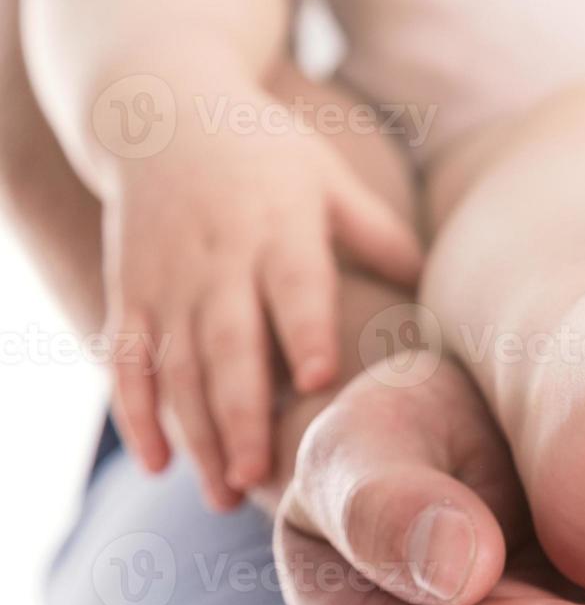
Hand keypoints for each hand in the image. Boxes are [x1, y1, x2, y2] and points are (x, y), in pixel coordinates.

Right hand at [104, 87, 422, 507]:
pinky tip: (157, 465)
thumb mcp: (329, 179)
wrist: (160, 110)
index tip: (319, 378)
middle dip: (240, 412)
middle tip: (258, 477)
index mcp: (279, 228)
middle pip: (228, 343)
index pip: (293, 284)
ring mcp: (166, 278)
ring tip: (223, 494)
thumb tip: (439, 284)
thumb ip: (380, 234)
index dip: (303, 330)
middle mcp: (218, 258)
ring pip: (175, 366)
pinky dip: (135, 413)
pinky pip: (125, 360)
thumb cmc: (267, 154)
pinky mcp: (128, 291)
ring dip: (195, 432)